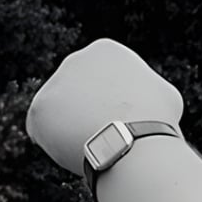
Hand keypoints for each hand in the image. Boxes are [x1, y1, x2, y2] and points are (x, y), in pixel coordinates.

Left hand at [26, 39, 183, 173]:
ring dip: (70, 129)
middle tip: (102, 136)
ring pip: (58, 112)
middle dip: (86, 113)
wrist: (132, 140)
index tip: (120, 121)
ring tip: (91, 146)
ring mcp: (55, 83)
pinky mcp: (39, 108)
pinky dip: (55, 144)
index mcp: (105, 51)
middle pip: (77, 93)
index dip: (110, 104)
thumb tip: (144, 99)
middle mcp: (75, 59)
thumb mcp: (162, 94)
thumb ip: (144, 91)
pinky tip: (74, 150)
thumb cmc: (155, 120)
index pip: (100, 79)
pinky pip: (42, 131)